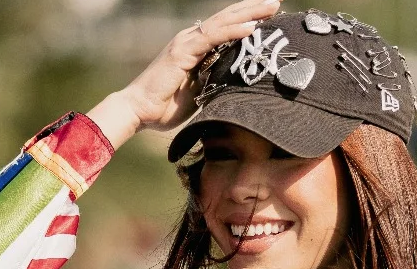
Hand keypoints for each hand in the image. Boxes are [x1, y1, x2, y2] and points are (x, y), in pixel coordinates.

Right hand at [88, 0, 281, 148]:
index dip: (247, 19)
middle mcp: (191, 40)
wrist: (140, 111)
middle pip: (227, 19)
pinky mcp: (182, 52)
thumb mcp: (200, 92)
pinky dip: (233, 31)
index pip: (226, 28)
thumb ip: (216, 82)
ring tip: (271, 7)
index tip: (271, 17)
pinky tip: (251, 27)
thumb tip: (238, 84)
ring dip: (249, 14)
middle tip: (276, 3)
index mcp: (196, 48)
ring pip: (223, 23)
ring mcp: (186, 43)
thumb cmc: (166, 106)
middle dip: (253, 9)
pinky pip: (212, 38)